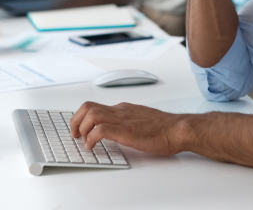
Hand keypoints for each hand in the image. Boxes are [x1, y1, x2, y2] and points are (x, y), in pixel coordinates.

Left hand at [70, 101, 184, 154]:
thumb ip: (129, 122)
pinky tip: (93, 146)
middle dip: (76, 120)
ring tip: (83, 140)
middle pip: (88, 106)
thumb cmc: (165, 128)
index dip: (83, 118)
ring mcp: (123, 119)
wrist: (178, 129)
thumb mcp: (142, 121)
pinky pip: (100, 130)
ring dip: (81, 128)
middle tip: (74, 134)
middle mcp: (121, 111)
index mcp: (124, 108)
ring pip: (91, 114)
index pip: (96, 106)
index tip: (80, 129)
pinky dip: (91, 138)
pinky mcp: (126, 130)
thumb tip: (119, 131)